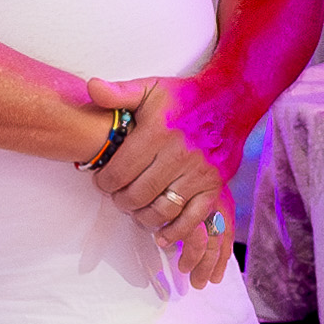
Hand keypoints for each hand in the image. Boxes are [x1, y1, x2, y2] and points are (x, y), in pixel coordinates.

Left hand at [80, 77, 237, 288]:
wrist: (231, 99)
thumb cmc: (186, 97)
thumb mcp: (150, 88)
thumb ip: (118, 93)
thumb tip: (91, 88)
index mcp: (157, 132)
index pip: (120, 170)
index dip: (104, 182)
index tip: (102, 182)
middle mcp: (178, 154)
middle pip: (138, 194)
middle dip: (121, 201)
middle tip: (117, 197)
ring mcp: (198, 173)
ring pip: (162, 210)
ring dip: (143, 217)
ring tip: (136, 210)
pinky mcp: (214, 185)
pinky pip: (193, 218)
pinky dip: (175, 232)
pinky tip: (162, 236)